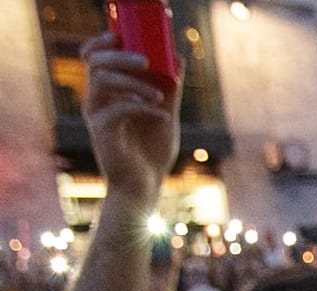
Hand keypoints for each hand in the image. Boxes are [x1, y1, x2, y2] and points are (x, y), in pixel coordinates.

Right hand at [81, 33, 180, 198]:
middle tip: (146, 62)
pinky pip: (117, 109)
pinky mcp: (101, 132)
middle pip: (97, 63)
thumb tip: (178, 60)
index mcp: (109, 92)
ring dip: (134, 83)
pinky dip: (142, 107)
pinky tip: (160, 116)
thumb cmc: (152, 152)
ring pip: (103, 81)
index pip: (95, 57)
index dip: (103, 43)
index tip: (122, 36)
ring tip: (159, 97)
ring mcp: (97, 116)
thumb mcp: (166, 115)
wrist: (145, 186)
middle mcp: (98, 101)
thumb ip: (170, 90)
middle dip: (121, 57)